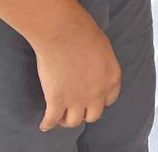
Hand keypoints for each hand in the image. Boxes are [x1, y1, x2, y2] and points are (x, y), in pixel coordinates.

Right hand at [32, 10, 121, 131]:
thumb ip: (101, 65)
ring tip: (60, 115)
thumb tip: (93, 70)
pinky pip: (52, 121)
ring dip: (66, 120)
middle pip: (93, 115)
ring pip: (74, 122)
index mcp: (112, 78)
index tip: (91, 98)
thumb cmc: (83, 33)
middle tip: (75, 107)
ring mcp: (77, 99)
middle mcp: (97, 93)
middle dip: (85, 112)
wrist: (64, 32)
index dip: (99, 100)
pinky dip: (47, 124)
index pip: (109, 100)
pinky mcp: (57, 101)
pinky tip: (45, 124)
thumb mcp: (103, 49)